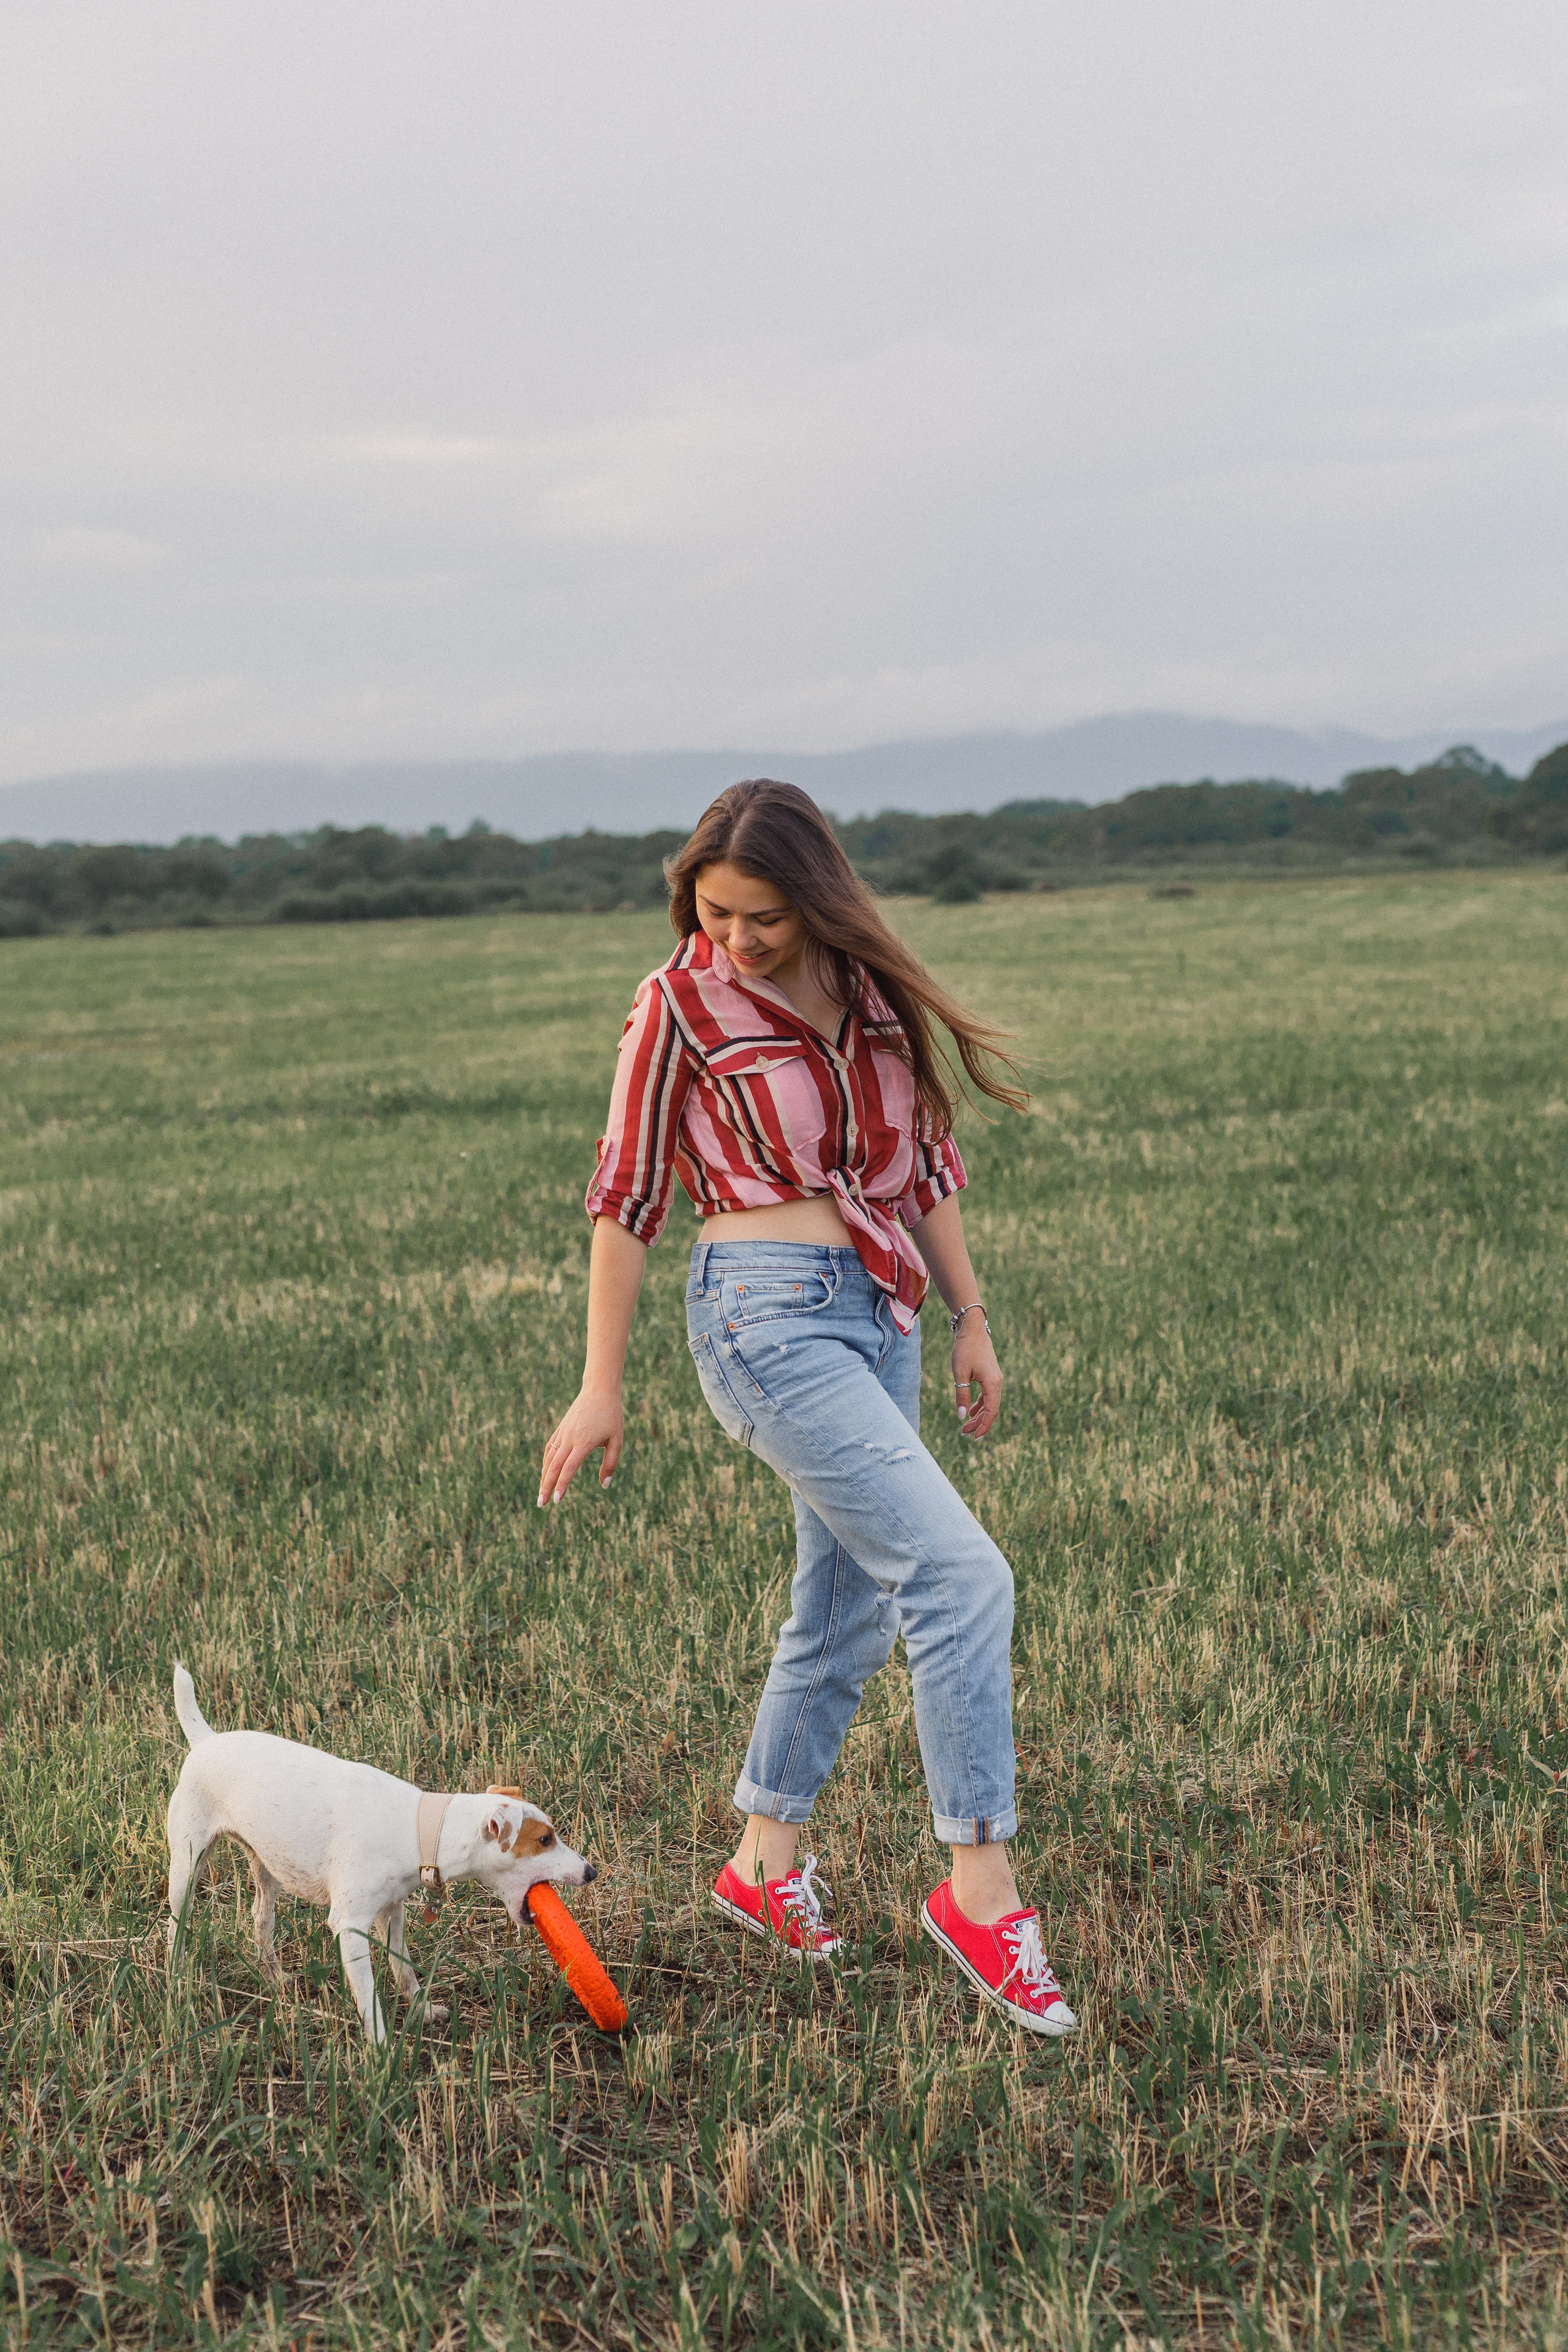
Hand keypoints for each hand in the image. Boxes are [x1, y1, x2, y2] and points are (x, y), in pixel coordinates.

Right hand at [538, 1387, 622, 1504]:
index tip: (557, 1500)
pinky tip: (544, 1472)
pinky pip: (550, 1448)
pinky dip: (545, 1462)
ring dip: (543, 1476)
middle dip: (546, 1486)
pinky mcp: (561, 1429)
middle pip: (554, 1466)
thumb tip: (605, 1485)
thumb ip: (610, 1463)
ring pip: (549, 1458)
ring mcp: (563, 1433)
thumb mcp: (617, 1440)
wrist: (598, 1391)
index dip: (562, 1485)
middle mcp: (569, 1439)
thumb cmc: (611, 1416)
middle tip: (541, 1503)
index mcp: (583, 1442)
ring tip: (541, 1493)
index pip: (569, 1468)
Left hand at [952, 1318, 1001, 1438]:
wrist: (972, 1328)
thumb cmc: (965, 1349)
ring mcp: (995, 1378)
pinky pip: (988, 1395)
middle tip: (964, 1433)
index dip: (984, 1426)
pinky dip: (980, 1404)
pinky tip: (971, 1410)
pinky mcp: (991, 1375)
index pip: (992, 1412)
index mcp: (992, 1383)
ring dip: (979, 1415)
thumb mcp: (960, 1374)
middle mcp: (997, 1382)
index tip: (974, 1437)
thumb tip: (962, 1416)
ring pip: (990, 1403)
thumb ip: (961, 1395)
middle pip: (991, 1409)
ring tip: (966, 1426)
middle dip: (979, 1423)